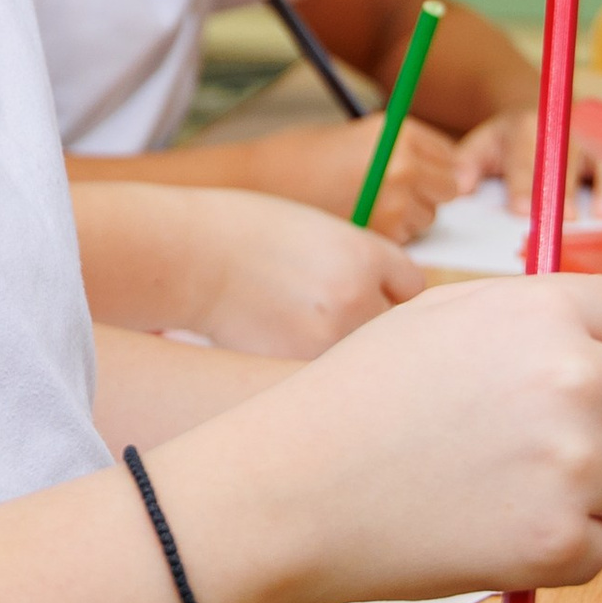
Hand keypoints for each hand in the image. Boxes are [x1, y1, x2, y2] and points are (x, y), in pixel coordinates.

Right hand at [164, 274, 601, 602]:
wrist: (295, 488)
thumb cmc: (357, 397)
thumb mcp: (438, 316)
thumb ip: (529, 319)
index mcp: (543, 311)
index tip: (582, 380)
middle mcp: (574, 377)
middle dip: (601, 425)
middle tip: (522, 444)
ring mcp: (574, 462)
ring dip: (582, 493)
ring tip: (495, 487)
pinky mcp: (563, 542)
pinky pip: (597, 548)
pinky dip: (553, 550)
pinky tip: (485, 529)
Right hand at [189, 187, 423, 356]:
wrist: (189, 254)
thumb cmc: (245, 232)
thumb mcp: (316, 229)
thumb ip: (357, 261)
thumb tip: (382, 297)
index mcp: (364, 252)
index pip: (412, 285)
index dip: (389, 289)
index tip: (371, 291)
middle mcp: (358, 296)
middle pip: (396, 327)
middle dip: (371, 322)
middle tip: (332, 312)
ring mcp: (329, 337)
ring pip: (362, 355)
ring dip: (344, 348)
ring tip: (301, 327)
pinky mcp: (298, 366)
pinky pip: (327, 373)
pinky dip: (314, 367)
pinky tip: (282, 341)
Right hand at [239, 114, 461, 240]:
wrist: (251, 187)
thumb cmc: (294, 162)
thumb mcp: (355, 139)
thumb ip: (403, 154)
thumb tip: (456, 181)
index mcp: (399, 134)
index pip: (449, 157)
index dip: (429, 167)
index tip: (406, 174)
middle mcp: (404, 167)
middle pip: (446, 191)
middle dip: (421, 196)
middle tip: (378, 195)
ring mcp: (394, 207)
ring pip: (425, 221)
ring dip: (403, 221)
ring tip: (356, 210)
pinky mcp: (380, 243)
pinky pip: (403, 245)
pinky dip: (384, 241)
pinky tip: (349, 227)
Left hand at [454, 108, 601, 218]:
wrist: (541, 109)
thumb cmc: (509, 139)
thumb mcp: (480, 144)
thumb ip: (465, 164)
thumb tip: (459, 186)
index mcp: (526, 127)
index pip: (524, 158)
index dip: (524, 185)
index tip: (523, 210)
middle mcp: (563, 129)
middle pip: (568, 158)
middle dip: (568, 189)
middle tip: (569, 219)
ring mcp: (593, 138)